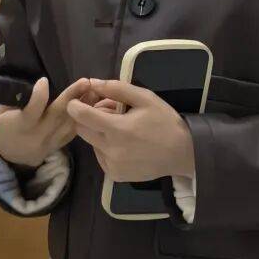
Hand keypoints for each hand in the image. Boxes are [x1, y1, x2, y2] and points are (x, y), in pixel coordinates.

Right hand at [0, 75, 109, 166]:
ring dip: (85, 106)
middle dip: (72, 97)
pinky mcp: (61, 144)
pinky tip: (95, 104)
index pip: (32, 110)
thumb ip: (15, 99)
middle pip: (57, 114)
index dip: (38, 95)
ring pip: (69, 122)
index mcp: (21, 125)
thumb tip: (31, 85)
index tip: (44, 80)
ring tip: (95, 90)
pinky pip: (75, 130)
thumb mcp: (2, 112)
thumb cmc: (7, 126)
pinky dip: (85, 118)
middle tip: (85, 81)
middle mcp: (39, 134)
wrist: (14, 153)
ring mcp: (52, 141)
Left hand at [66, 78, 194, 181]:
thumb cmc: (165, 122)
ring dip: (99, 133)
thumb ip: (117, 88)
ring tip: (121, 128)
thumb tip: (93, 83)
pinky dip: (106, 148)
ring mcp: (112, 165)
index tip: (78, 100)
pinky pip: (100, 156)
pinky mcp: (115, 175)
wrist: (183, 153)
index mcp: (118, 129)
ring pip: (91, 143)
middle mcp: (111, 150)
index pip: (81, 116)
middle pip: (82, 130)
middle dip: (88, 118)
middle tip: (110, 112)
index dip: (75, 105)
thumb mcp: (145, 98)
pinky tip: (124, 144)